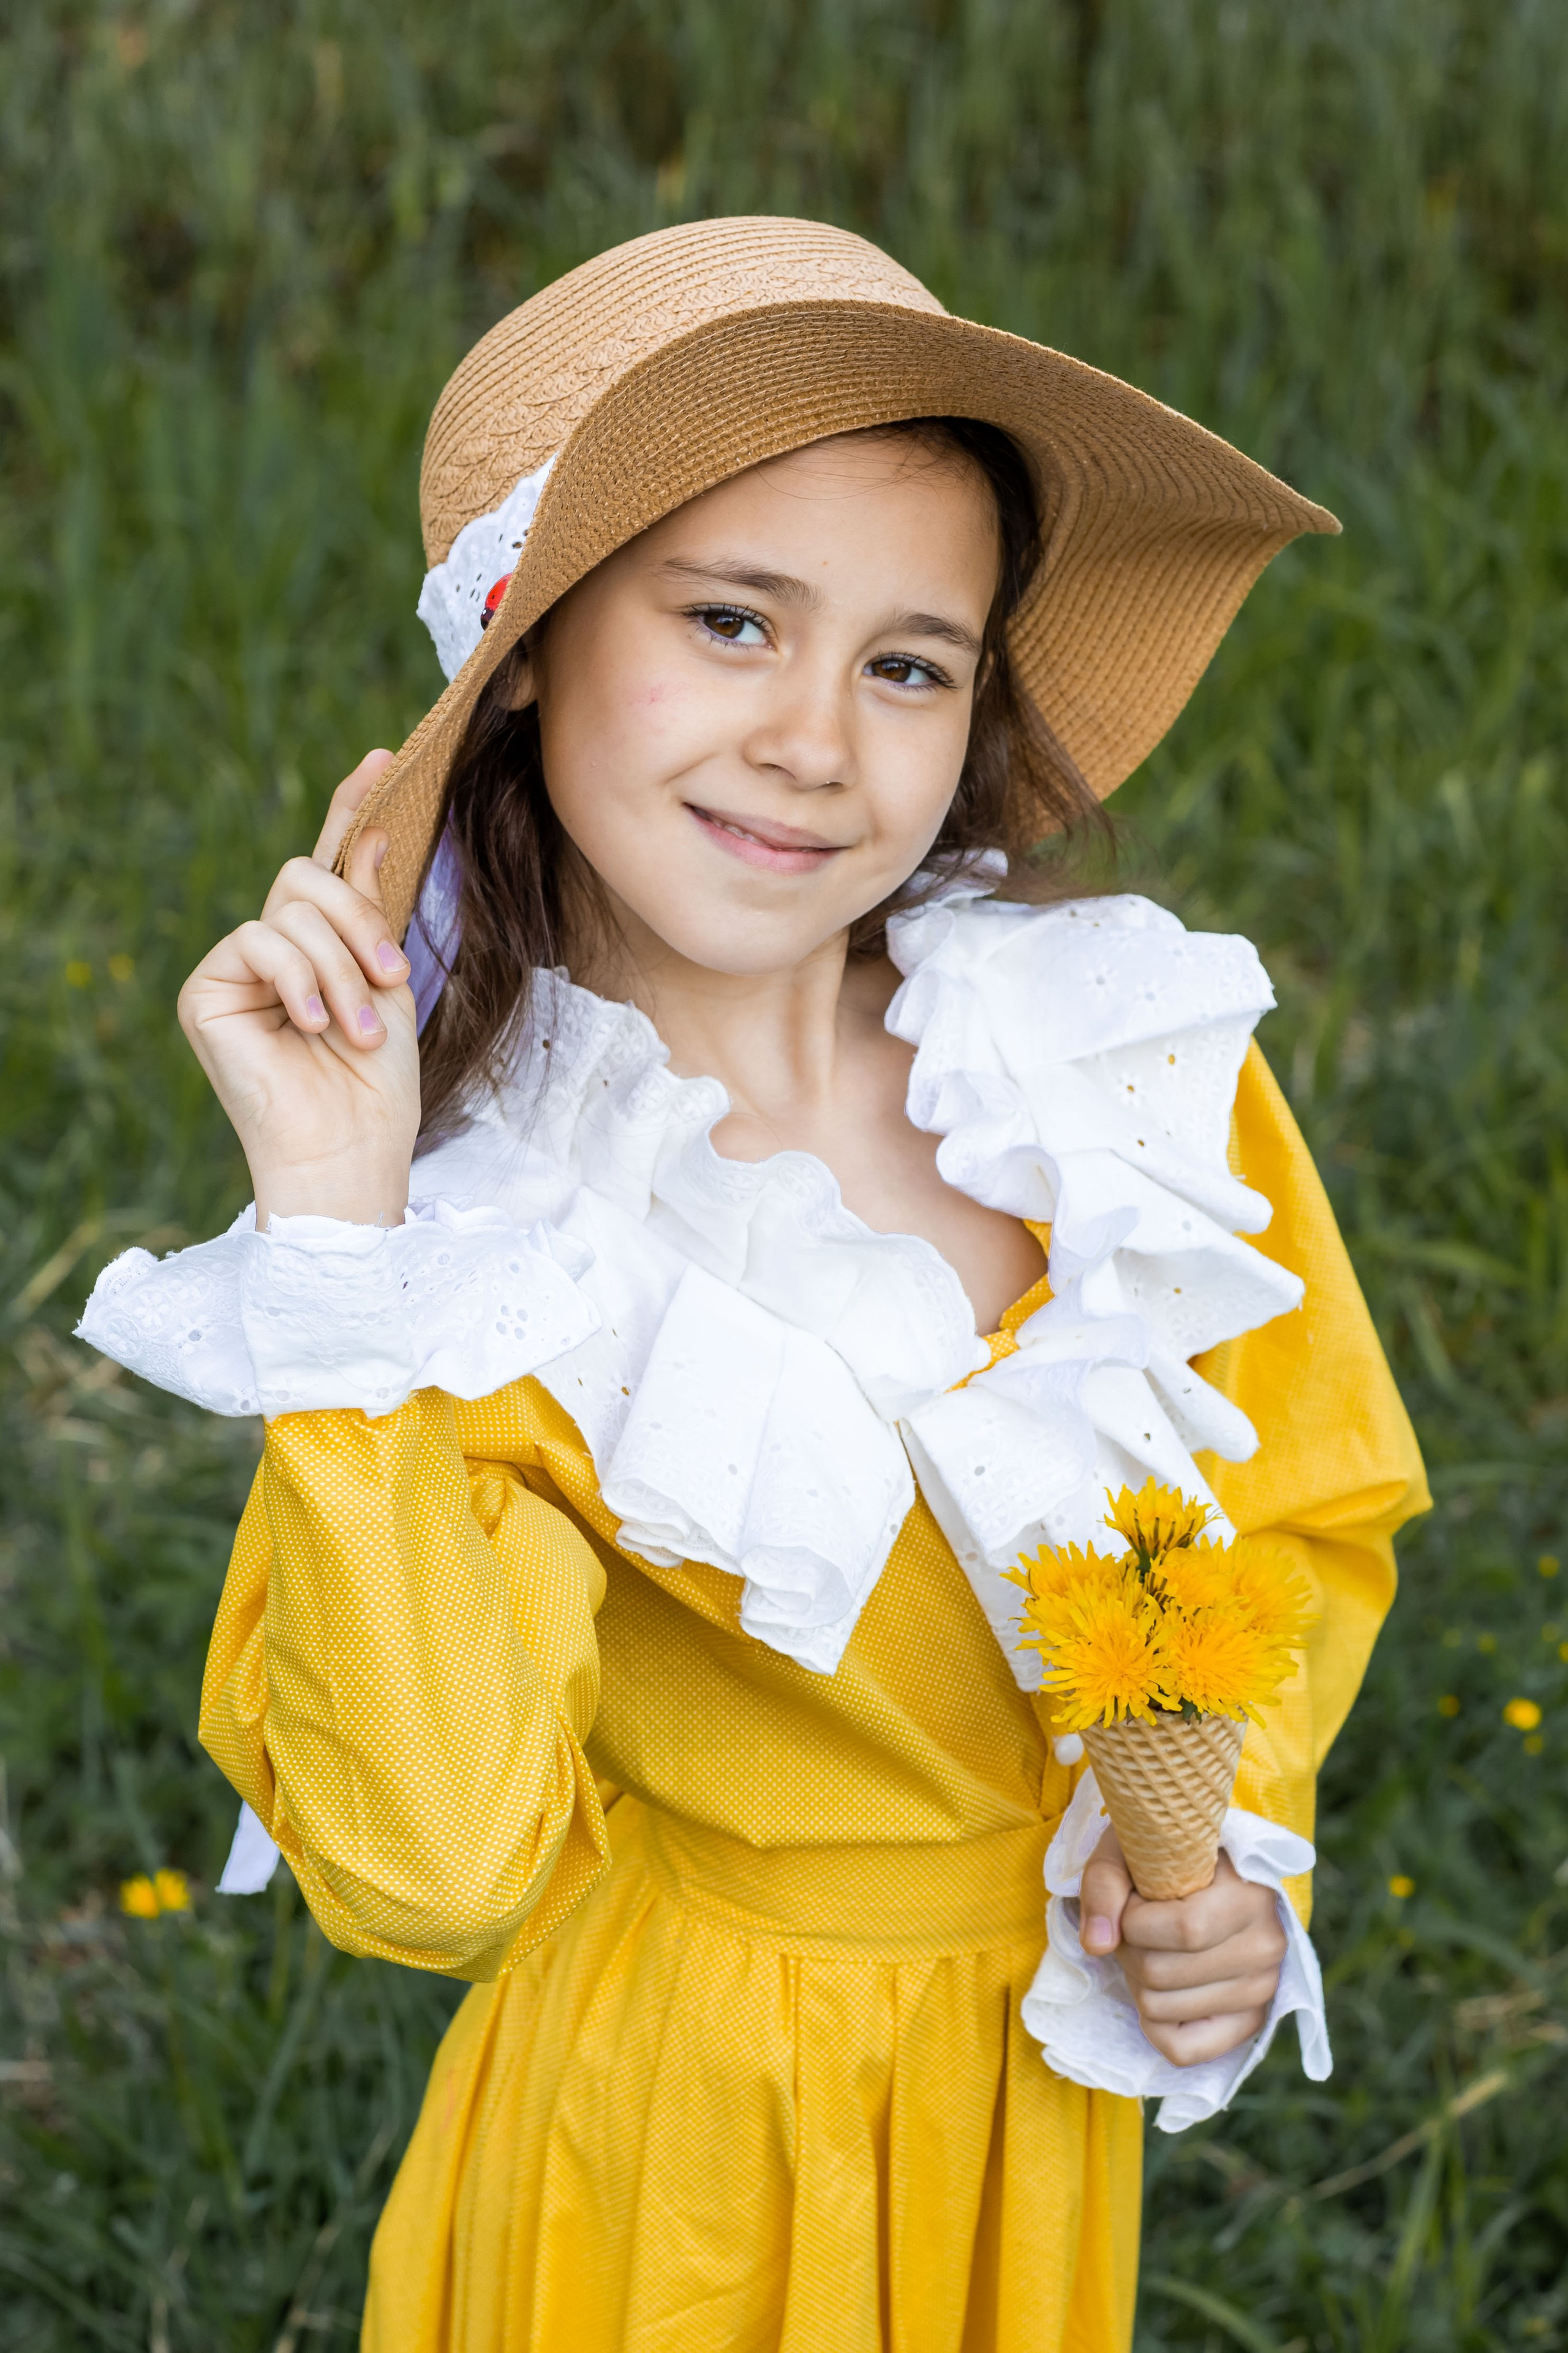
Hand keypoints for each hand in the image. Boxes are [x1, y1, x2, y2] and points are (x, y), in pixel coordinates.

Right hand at [178, 751, 420, 1227]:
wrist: (348, 1149)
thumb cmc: (374, 1085)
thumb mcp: (386, 981)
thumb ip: (370, 907)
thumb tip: (375, 828)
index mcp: (320, 944)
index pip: (330, 862)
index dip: (352, 808)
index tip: (386, 758)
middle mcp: (273, 949)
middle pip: (306, 877)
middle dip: (360, 923)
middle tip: (391, 980)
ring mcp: (235, 969)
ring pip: (290, 912)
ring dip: (340, 970)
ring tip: (357, 1030)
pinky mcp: (206, 991)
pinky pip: (257, 941)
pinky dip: (297, 980)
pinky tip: (312, 1025)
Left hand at [1079, 1826, 1286, 2066]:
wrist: (1212, 1874)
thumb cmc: (1169, 1856)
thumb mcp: (1135, 1848)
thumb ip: (1107, 1883)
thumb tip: (1098, 1944)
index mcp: (1251, 1895)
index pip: (1183, 1930)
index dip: (1133, 1919)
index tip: (1132, 1898)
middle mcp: (1266, 1947)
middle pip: (1160, 1973)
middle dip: (1128, 1948)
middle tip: (1136, 1924)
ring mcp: (1261, 1990)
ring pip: (1160, 2009)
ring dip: (1137, 1980)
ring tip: (1151, 1948)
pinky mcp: (1248, 2023)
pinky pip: (1182, 2050)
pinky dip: (1154, 2024)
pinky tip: (1159, 1987)